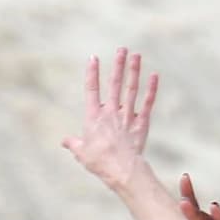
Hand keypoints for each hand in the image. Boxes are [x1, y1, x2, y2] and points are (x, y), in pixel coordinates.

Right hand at [62, 48, 159, 187]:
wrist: (122, 171)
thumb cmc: (100, 163)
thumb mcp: (82, 153)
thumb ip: (73, 143)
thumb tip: (64, 141)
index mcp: (94, 117)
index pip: (91, 90)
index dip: (92, 73)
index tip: (94, 58)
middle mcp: (110, 113)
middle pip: (114, 84)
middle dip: (118, 65)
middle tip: (122, 49)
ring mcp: (127, 117)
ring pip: (131, 89)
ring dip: (134, 71)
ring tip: (136, 55)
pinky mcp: (141, 125)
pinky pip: (147, 104)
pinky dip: (151, 90)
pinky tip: (155, 76)